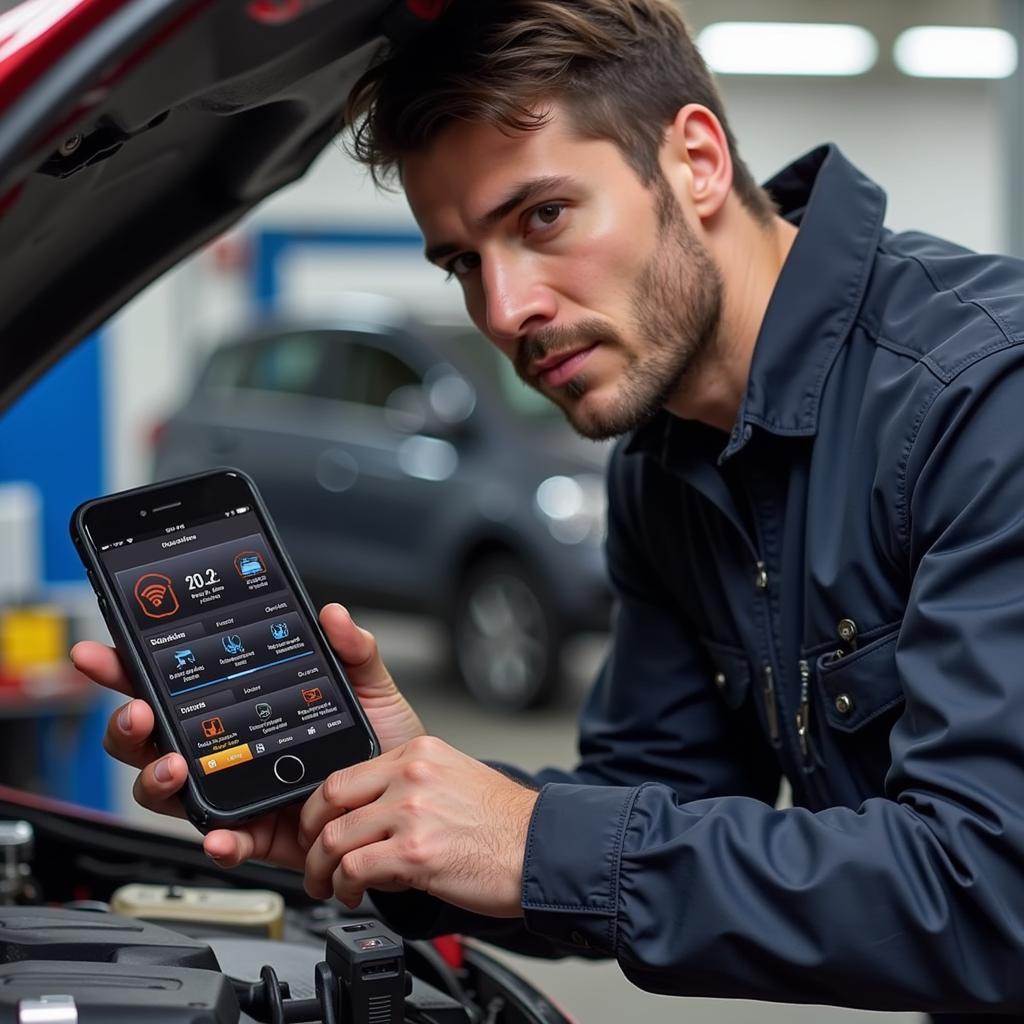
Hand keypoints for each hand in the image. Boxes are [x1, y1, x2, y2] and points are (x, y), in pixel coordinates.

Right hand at [69, 602, 425, 868]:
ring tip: (175, 767)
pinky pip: (225, 840)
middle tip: (139, 712)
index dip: (130, 667)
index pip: (174, 682)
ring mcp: (237, 791)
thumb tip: (335, 615)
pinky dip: (217, 841)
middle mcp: (227, 749)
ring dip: (156, 777)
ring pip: (168, 789)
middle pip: (151, 737)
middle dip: (128, 724)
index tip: (104, 651)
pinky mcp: (260, 833)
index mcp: (241, 705)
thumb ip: (352, 651)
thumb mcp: (369, 688)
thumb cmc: (381, 741)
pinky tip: (221, 834)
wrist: (408, 801)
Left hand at [299, 735, 537, 916]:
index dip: (322, 806)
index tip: (319, 825)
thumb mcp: (455, 778)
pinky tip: (352, 895)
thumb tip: (374, 812)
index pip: (348, 772)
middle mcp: (412, 774)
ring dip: (321, 870)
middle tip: (311, 856)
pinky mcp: (414, 852)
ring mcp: (412, 812)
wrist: (543, 849)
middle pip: (330, 799)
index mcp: (420, 751)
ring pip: (333, 838)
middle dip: (310, 835)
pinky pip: (353, 870)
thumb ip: (412, 784)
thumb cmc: (506, 824)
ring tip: (328, 886)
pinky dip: (343, 888)